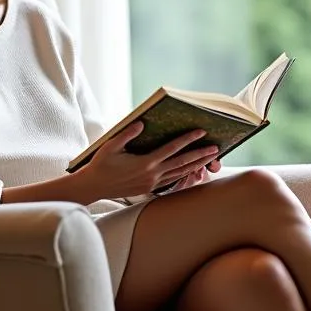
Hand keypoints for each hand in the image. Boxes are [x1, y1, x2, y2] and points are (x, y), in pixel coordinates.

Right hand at [77, 122, 219, 198]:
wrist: (94, 187)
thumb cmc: (101, 164)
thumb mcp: (111, 146)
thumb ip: (127, 134)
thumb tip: (142, 122)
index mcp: (145, 163)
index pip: (172, 149)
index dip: (188, 139)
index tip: (201, 132)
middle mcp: (152, 174)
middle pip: (182, 163)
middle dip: (200, 155)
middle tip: (216, 148)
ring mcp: (152, 183)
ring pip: (180, 174)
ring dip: (197, 165)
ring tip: (211, 158)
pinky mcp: (150, 188)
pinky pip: (173, 181)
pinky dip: (185, 175)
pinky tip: (193, 171)